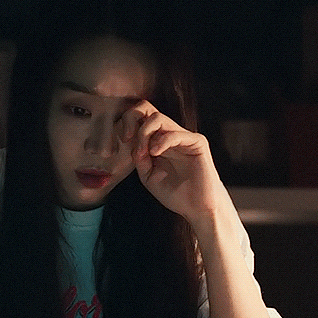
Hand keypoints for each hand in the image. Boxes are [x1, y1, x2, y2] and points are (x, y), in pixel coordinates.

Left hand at [121, 100, 232, 229]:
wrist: (197, 208)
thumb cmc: (175, 194)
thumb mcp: (148, 175)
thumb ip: (138, 157)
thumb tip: (130, 141)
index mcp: (157, 140)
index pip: (139, 118)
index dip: (125, 125)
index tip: (120, 141)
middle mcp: (169, 134)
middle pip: (146, 108)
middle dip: (131, 119)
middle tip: (126, 138)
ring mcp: (183, 136)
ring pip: (157, 118)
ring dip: (144, 133)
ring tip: (143, 153)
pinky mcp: (196, 142)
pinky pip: (175, 133)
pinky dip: (161, 141)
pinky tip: (155, 153)